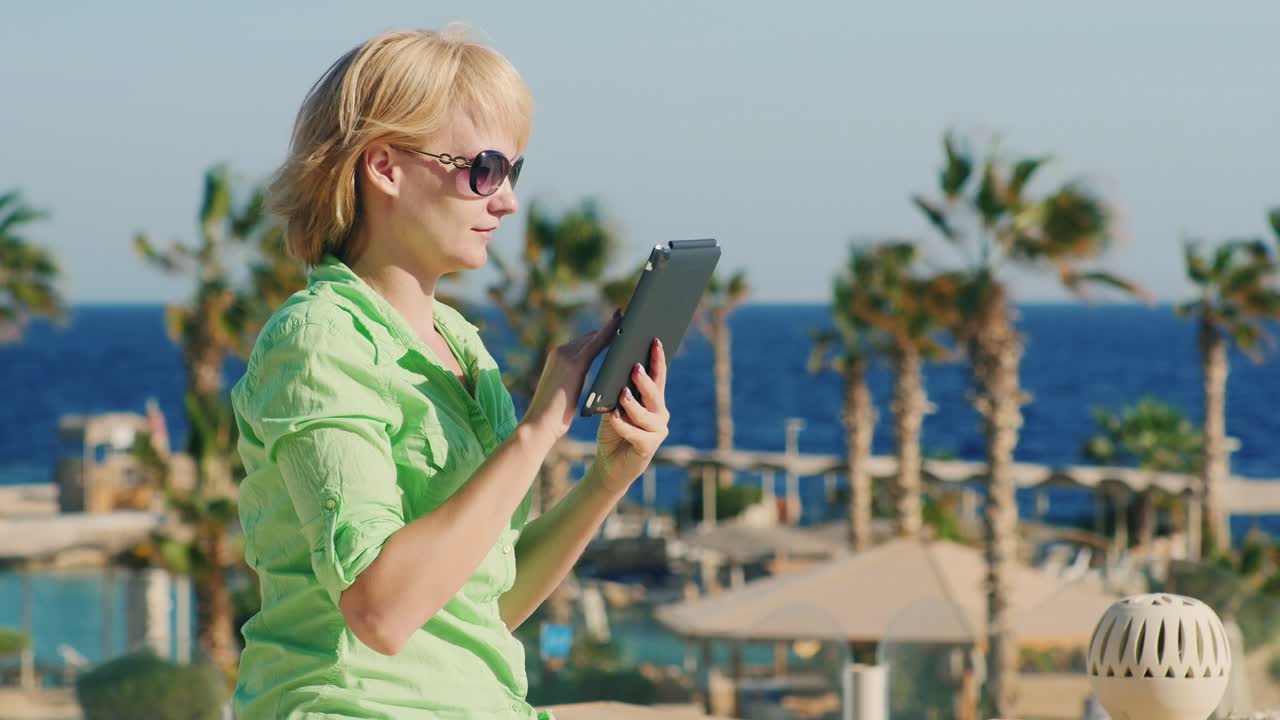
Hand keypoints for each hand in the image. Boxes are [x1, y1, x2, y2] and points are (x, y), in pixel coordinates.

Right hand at [521, 309, 622, 440]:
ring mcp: (565, 355)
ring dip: (614, 329)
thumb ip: (576, 380)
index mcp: (557, 357)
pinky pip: (597, 344)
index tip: (617, 329)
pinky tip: (625, 332)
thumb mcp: (566, 393)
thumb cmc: (554, 416)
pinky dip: (611, 335)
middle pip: (591, 336)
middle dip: (610, 331)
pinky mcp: (573, 363)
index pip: (584, 342)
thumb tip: (598, 379)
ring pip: (595, 337)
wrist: (539, 425)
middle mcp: (560, 351)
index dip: (602, 336)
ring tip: (632, 324)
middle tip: (631, 323)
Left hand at [595, 338, 669, 491]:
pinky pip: (636, 434)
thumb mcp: (614, 406)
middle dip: (645, 380)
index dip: (657, 358)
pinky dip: (624, 425)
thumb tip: (616, 367)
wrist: (609, 464)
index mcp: (654, 400)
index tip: (654, 340)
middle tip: (635, 367)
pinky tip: (614, 417)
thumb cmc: (613, 431)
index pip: (657, 375)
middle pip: (655, 393)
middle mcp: (660, 414)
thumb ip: (619, 389)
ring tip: (621, 394)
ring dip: (633, 403)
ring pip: (646, 414)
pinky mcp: (648, 448)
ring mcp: (657, 431)